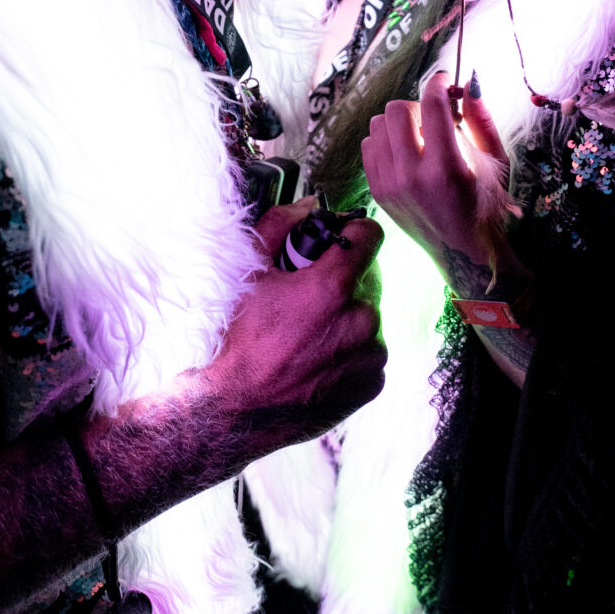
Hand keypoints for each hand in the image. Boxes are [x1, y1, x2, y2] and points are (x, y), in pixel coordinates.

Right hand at [201, 199, 385, 452]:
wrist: (240, 408)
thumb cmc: (242, 339)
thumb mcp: (252, 273)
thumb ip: (281, 227)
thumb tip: (310, 205)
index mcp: (333, 287)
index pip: (370, 235)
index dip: (353, 230)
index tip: (340, 239)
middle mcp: (362, 319)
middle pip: (369, 276)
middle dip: (345, 278)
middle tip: (311, 294)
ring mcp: (371, 353)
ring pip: (370, 315)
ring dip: (349, 314)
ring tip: (312, 331)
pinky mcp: (373, 381)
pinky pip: (371, 350)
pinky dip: (352, 348)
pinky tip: (320, 356)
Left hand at [362, 70, 514, 266]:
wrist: (463, 253)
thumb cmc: (486, 204)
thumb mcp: (496, 162)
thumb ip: (481, 119)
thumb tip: (468, 82)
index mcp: (447, 168)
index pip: (432, 105)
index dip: (438, 84)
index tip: (444, 81)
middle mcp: (412, 176)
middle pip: (396, 110)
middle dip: (417, 106)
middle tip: (433, 119)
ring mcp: (389, 185)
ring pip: (377, 125)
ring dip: (399, 123)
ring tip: (419, 137)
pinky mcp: (377, 191)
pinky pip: (368, 145)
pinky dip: (385, 141)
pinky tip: (405, 152)